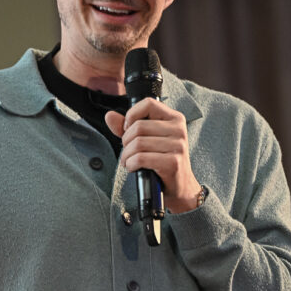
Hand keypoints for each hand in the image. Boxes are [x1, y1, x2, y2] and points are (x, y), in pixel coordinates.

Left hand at [105, 98, 201, 212]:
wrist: (180, 187)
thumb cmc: (162, 161)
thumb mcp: (147, 140)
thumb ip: (127, 127)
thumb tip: (109, 116)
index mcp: (174, 118)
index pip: (148, 103)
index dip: (132, 115)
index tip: (128, 129)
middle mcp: (179, 129)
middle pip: (138, 126)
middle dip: (126, 141)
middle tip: (128, 151)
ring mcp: (178, 146)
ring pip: (138, 143)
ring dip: (126, 155)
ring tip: (129, 161)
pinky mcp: (173, 162)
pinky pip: (141, 158)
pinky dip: (131, 164)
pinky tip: (134, 167)